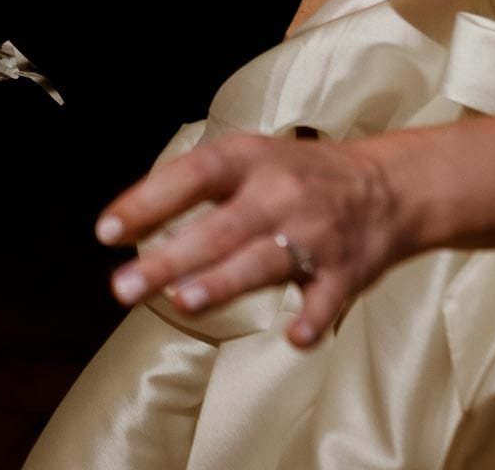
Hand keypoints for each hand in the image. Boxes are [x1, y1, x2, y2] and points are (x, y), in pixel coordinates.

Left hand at [93, 132, 411, 348]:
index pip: (191, 175)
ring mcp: (314, 234)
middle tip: (125, 287)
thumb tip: (125, 220)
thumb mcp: (245, 156)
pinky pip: (326, 299)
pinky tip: (294, 337)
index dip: (147, 200)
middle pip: (219, 229)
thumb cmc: (297, 174)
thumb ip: (191, 184)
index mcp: (248, 160)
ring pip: (264, 261)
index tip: (106, 230)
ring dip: (225, 282)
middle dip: (170, 259)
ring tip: (185, 301)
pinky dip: (313, 319)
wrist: (388, 185)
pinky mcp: (346, 271)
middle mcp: (279, 194)